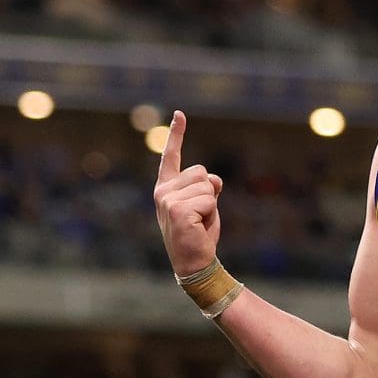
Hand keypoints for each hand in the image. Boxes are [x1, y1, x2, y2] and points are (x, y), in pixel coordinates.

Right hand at [151, 110, 223, 275]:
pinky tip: (199, 227)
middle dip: (209, 192)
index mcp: (166, 188)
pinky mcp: (178, 209)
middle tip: (200, 215)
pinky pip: (209, 199)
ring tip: (199, 222)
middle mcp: (162, 191)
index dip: (177, 134)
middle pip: (200, 171)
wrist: (194, 263)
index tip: (180, 114)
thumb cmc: (199, 235)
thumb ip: (207, 187)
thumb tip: (214, 179)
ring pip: (207, 185)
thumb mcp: (205, 205)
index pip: (171, 156)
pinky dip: (211, 213)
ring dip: (211, 204)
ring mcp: (167, 200)